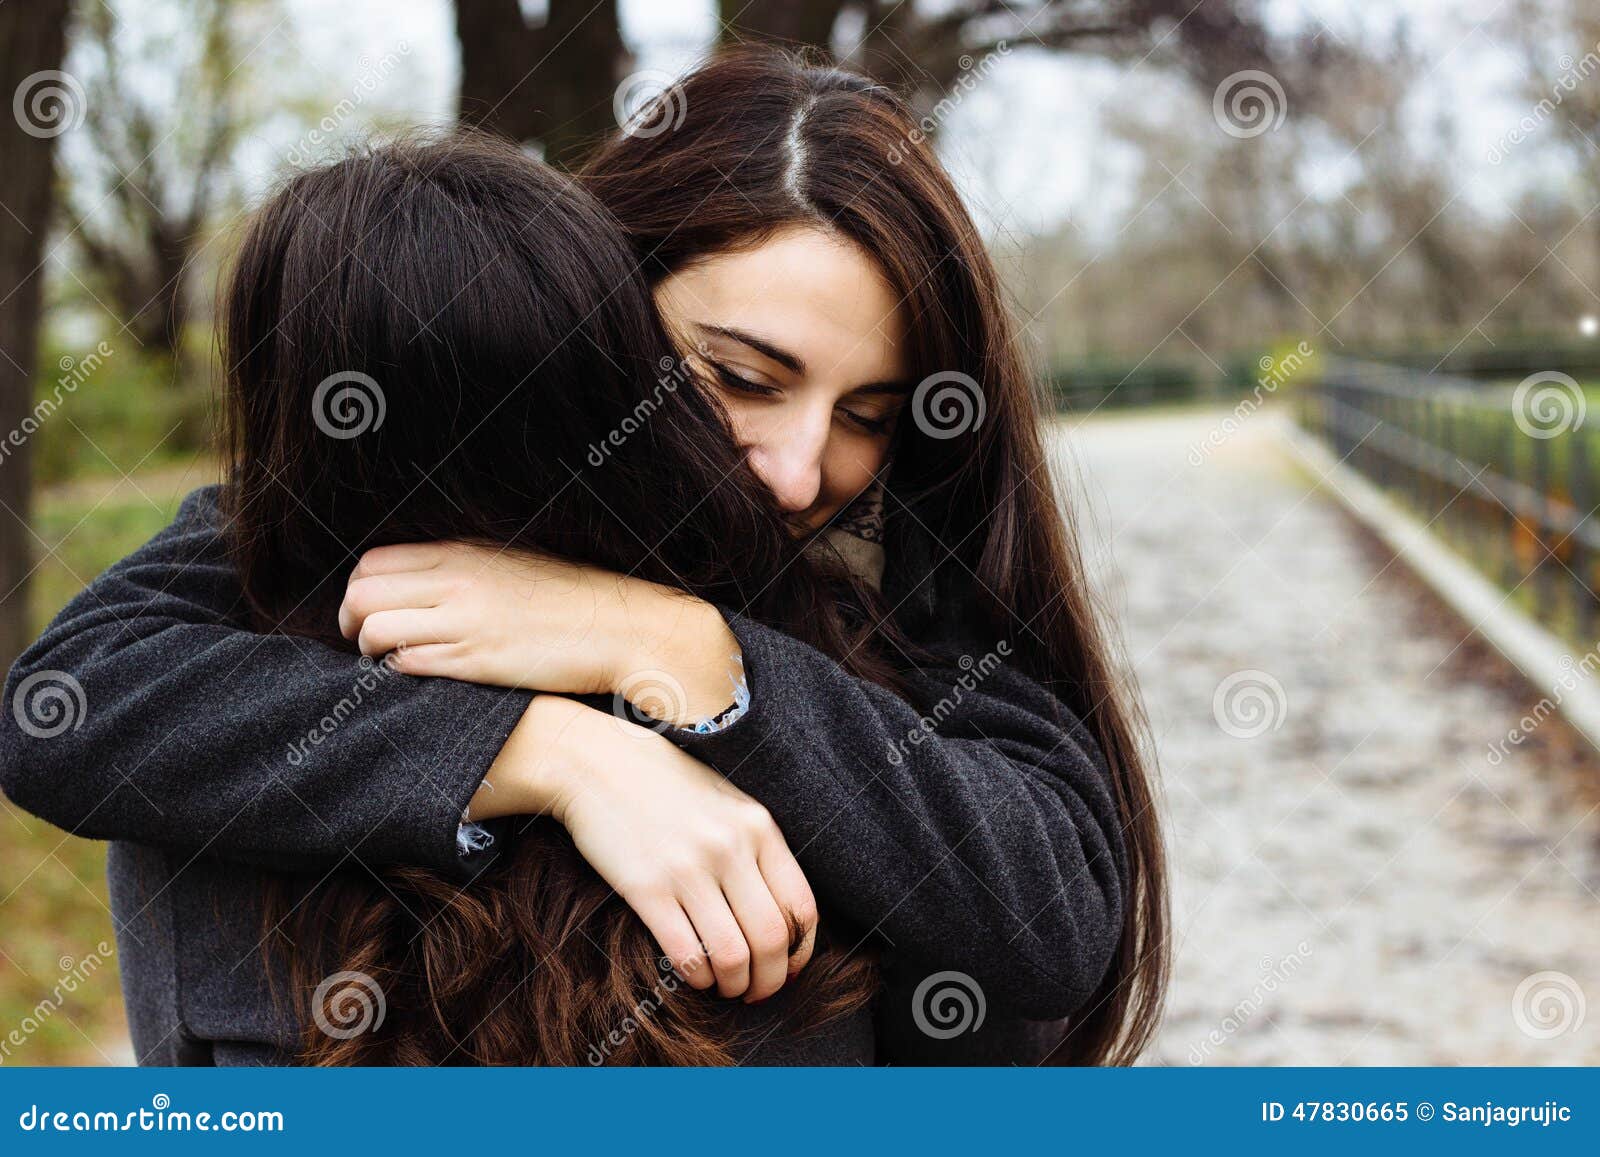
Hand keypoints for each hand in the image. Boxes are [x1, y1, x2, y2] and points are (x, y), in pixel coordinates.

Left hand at [339, 541, 741, 725]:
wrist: (618, 626)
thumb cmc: (569, 600)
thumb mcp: (510, 564)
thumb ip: (462, 567)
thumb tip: (420, 581)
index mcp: (461, 553)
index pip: (372, 563)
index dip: (357, 593)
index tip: (367, 614)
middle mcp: (455, 581)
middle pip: (361, 595)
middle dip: (351, 624)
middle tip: (364, 644)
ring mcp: (464, 621)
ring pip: (375, 631)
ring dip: (370, 654)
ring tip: (389, 665)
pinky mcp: (477, 660)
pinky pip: (410, 664)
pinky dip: (400, 673)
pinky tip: (419, 677)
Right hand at [473, 695, 816, 1001]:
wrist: (595, 762)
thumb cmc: (664, 784)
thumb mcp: (726, 802)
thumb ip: (755, 847)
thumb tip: (781, 915)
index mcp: (758, 826)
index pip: (801, 905)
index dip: (801, 950)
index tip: (790, 967)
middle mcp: (730, 847)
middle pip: (772, 938)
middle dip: (771, 979)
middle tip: (758, 992)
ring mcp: (688, 868)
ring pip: (733, 954)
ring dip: (734, 985)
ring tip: (727, 989)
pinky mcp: (646, 887)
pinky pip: (686, 953)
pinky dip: (698, 977)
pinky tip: (696, 976)